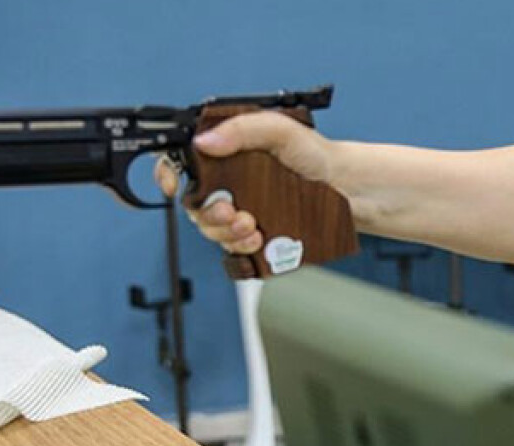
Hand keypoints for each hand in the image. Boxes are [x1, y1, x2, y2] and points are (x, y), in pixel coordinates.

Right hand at [153, 111, 335, 254]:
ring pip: (211, 228)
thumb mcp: (279, 130)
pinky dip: (239, 247)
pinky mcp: (254, 232)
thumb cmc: (315, 155)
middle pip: (193, 203)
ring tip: (250, 227)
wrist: (346, 187)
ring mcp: (240, 209)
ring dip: (224, 232)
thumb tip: (204, 142)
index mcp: (226, 152)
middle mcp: (228, 182)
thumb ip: (242, 130)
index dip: (166, 173)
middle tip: (232, 212)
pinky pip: (232, 247)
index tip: (171, 187)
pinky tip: (257, 240)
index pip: (181, 161)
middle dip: (208, 213)